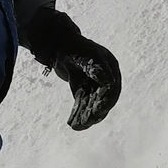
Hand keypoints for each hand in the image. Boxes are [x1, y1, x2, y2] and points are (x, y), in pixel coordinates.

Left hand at [25, 7, 121, 130]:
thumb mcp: (81, 55)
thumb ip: (93, 68)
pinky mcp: (83, 88)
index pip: (111, 88)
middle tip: (86, 122)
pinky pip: (83, 103)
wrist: (55, 41)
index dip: (105, 100)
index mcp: (109, 65)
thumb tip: (108, 81)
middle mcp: (105, 75)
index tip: (98, 111)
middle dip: (95, 111)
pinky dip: (79, 113)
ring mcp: (94, 82)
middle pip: (103, 98)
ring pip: (92, 103)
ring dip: (86, 115)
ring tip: (76, 126)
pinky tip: (73, 123)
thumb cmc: (69, 45)